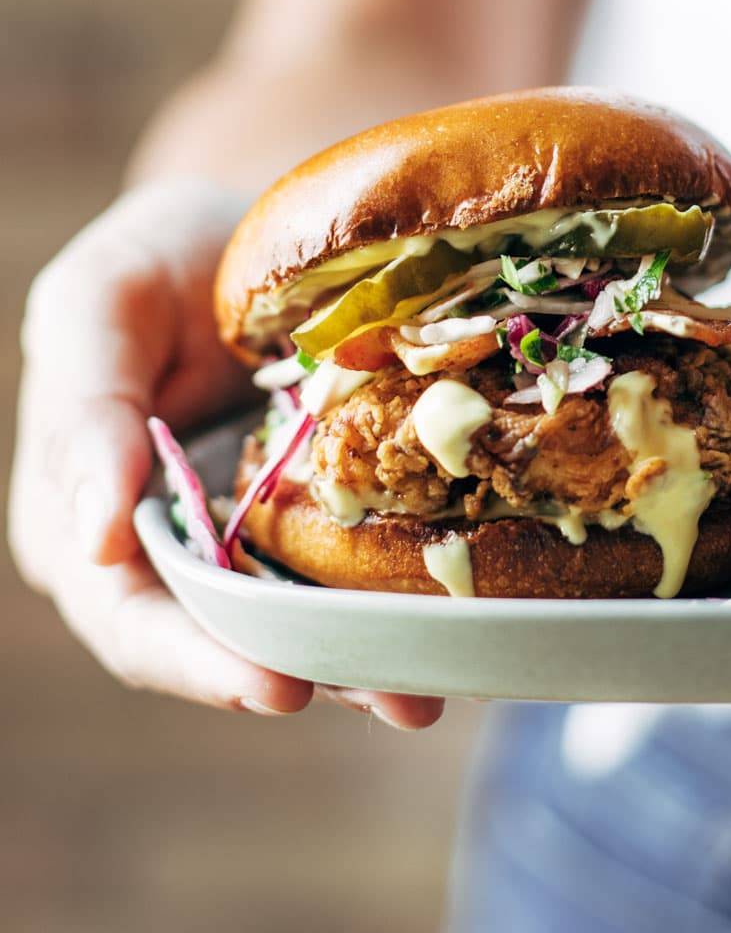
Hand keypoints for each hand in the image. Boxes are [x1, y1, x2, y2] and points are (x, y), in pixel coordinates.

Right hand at [9, 180, 442, 729]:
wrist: (249, 230)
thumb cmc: (160, 259)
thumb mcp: (101, 302)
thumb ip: (86, 410)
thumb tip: (95, 540)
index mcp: (82, 515)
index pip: (129, 617)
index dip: (196, 660)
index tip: (277, 687)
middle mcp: (159, 553)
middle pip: (218, 646)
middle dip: (303, 677)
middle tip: (388, 702)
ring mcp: (242, 546)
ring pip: (291, 630)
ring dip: (360, 668)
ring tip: (426, 695)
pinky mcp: (311, 528)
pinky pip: (343, 581)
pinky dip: (389, 610)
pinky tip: (447, 637)